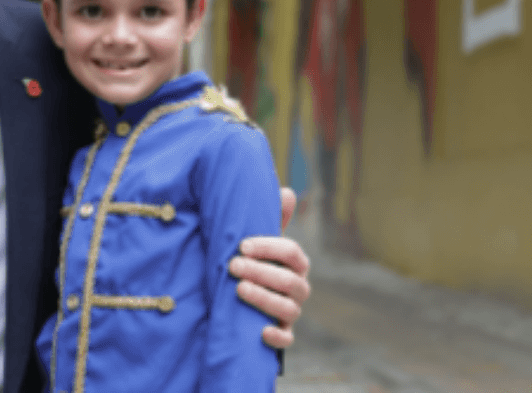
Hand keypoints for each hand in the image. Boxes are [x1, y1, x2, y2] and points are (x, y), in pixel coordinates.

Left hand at [229, 187, 310, 348]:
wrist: (240, 297)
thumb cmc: (252, 261)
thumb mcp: (258, 241)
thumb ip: (271, 219)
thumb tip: (287, 191)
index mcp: (294, 263)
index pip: (291, 252)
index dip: (269, 247)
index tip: (242, 244)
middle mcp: (297, 287)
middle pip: (290, 281)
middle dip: (262, 272)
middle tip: (233, 265)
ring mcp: (290, 311)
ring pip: (289, 309)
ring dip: (264, 298)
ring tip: (238, 289)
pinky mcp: (281, 333)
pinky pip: (287, 339)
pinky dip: (277, 336)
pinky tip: (261, 331)